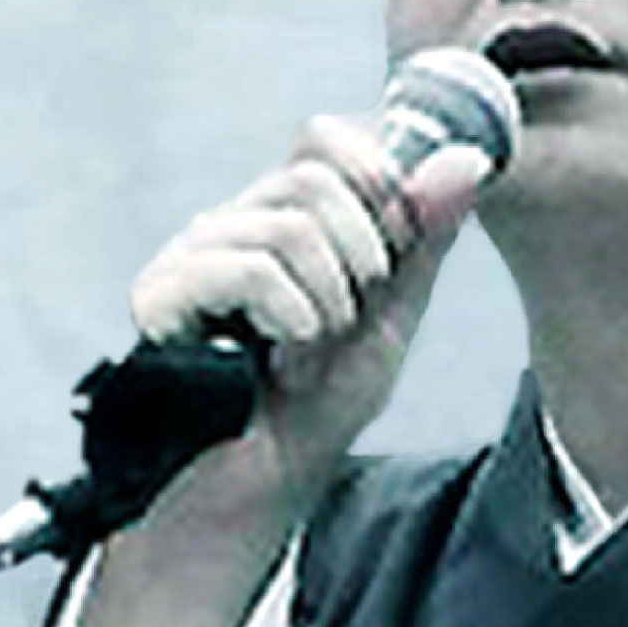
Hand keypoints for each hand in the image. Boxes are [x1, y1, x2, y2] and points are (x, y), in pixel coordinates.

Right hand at [121, 115, 488, 507]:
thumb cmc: (313, 411)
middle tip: (348, 315)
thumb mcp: (392, 316)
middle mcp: (228, 225)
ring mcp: (189, 256)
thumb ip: (423, 238)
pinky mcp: (160, 294)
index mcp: (278, 220)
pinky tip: (277, 355)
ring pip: (289, 222)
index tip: (392, 246)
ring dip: (328, 298)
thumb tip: (467, 160)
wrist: (260, 489)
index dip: (374, 177)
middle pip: (313, 173)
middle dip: (361, 252)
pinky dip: (289, 314)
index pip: (324, 138)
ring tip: (309, 349)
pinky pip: (249, 266)